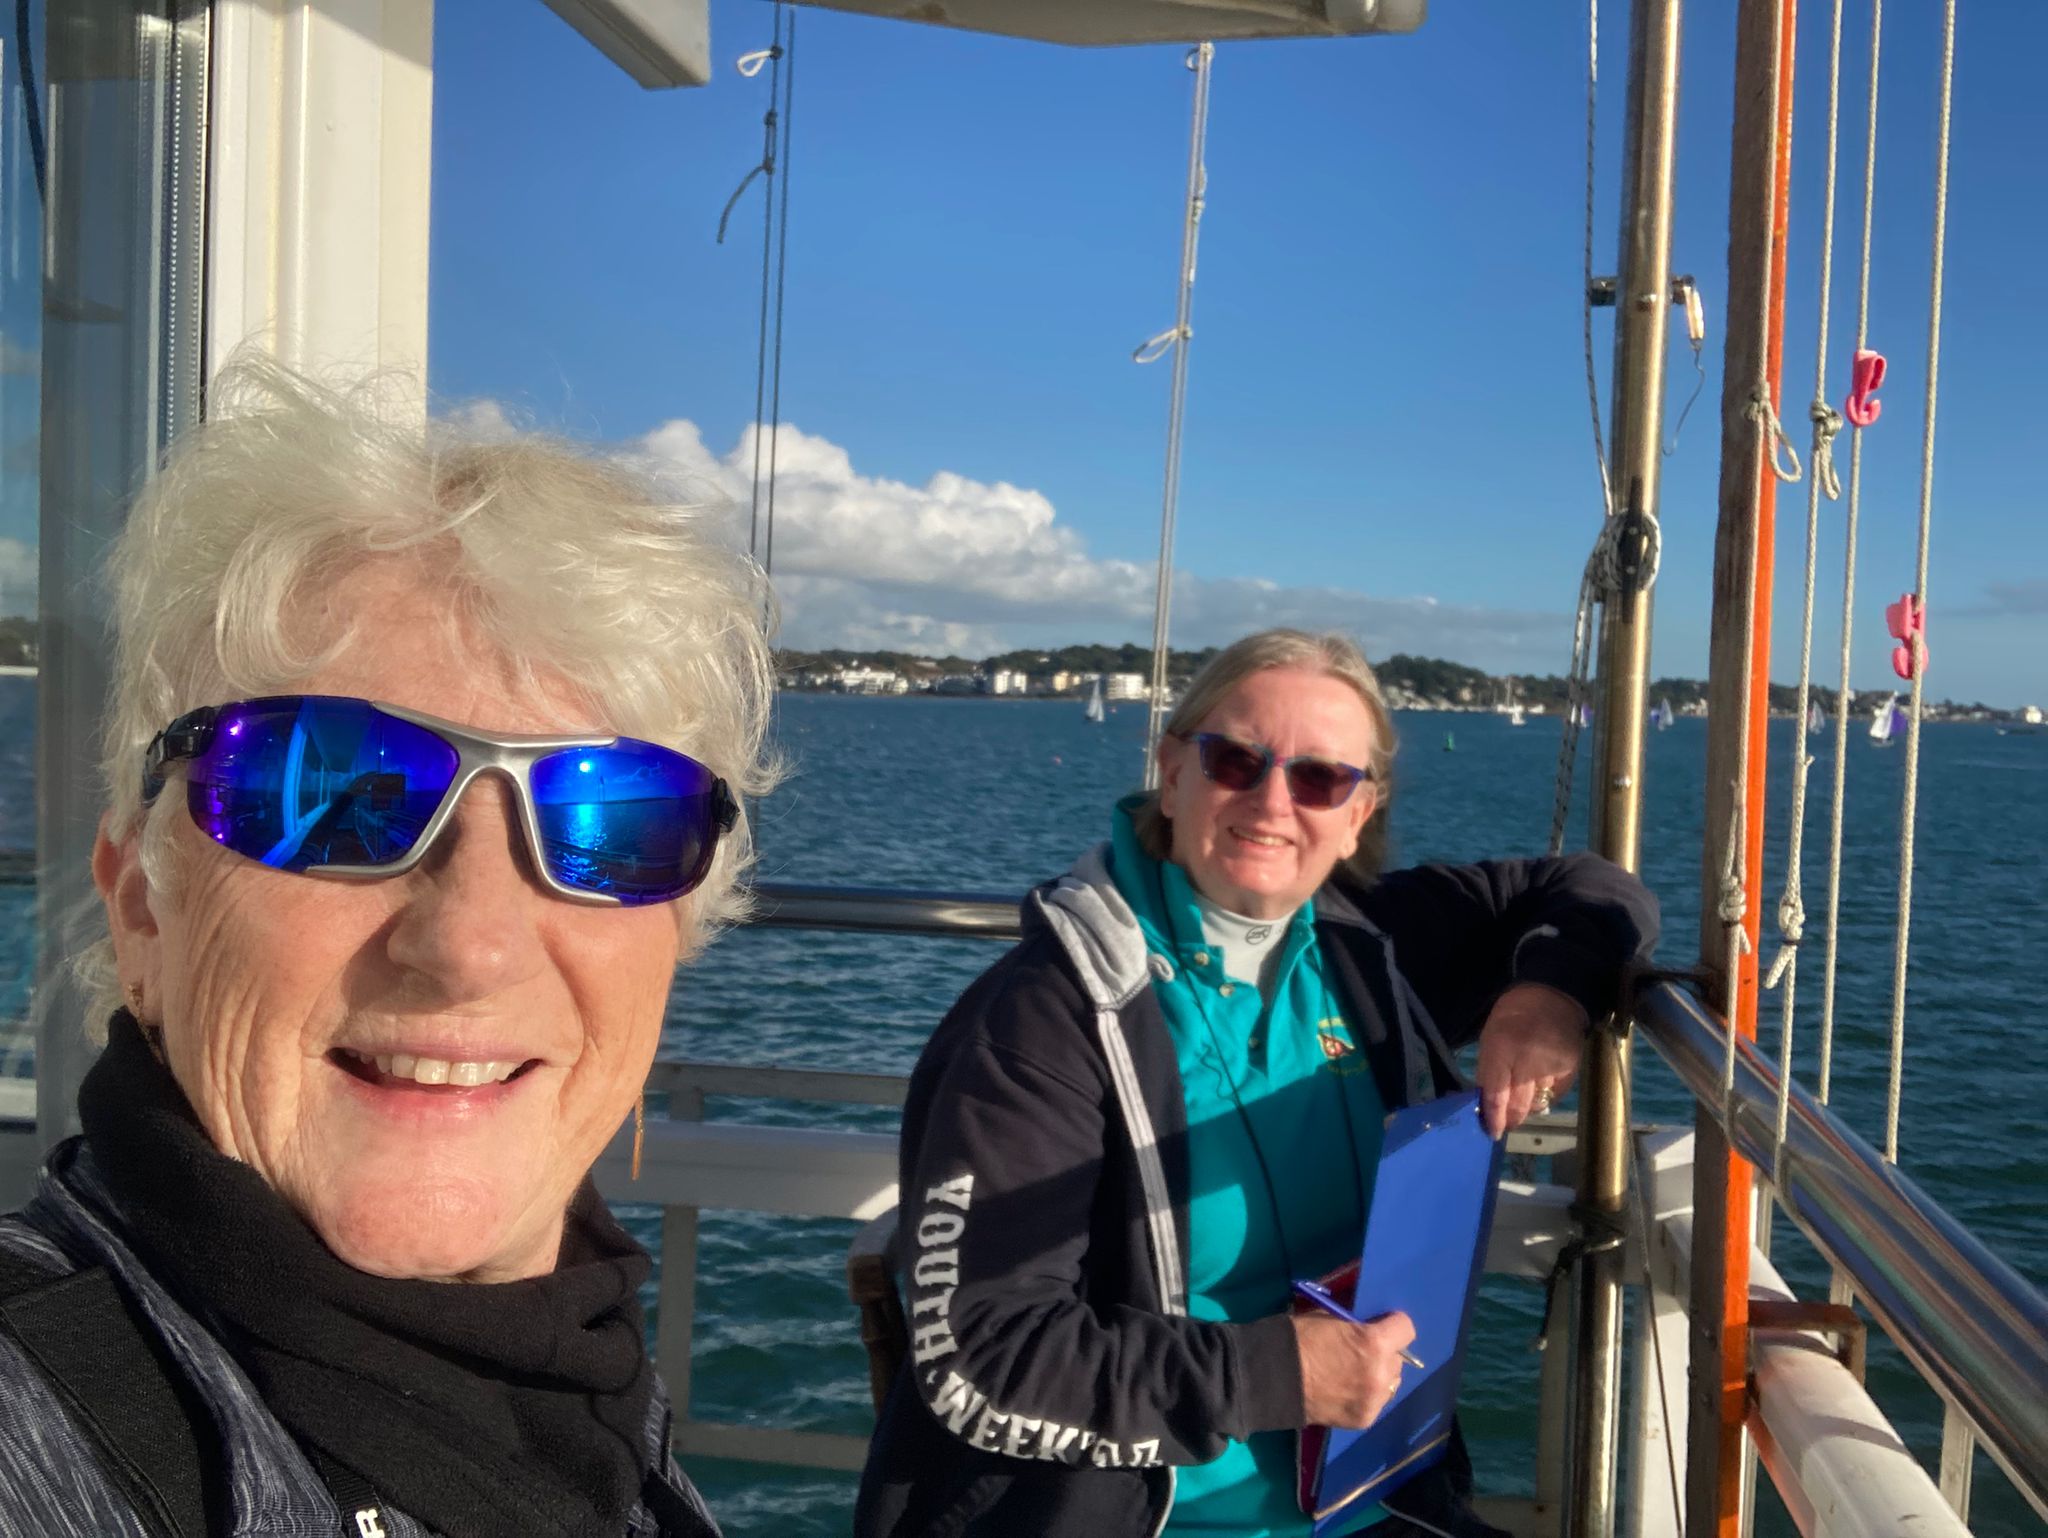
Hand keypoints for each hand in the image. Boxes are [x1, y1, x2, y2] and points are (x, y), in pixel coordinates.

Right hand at [1292, 1309, 1416, 1428]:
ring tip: (1353, 1375)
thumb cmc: (1299, 1339)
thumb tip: (1367, 1328)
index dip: (1392, 1324)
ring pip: (1390, 1384)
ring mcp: (1374, 1400)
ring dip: (1378, 1376)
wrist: (1271, 1377)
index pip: (1406, 1329)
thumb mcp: (1330, 1318)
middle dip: (1384, 1353)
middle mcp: (1382, 1373)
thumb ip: (1356, 1326)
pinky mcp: (1364, 1419)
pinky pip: (1376, 1403)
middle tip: (1361, 1352)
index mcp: (1374, 1343)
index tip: (1380, 1325)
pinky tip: (1345, 1392)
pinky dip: (1365, 1396)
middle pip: (1398, 1360)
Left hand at [1476, 982, 1588, 1137]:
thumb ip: (1487, 1071)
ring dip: (1526, 1107)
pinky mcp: (1570, 1071)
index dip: (1493, 1118)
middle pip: (1518, 1105)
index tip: (1491, 1132)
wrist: (1553, 997)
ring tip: (1520, 1102)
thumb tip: (1484, 1103)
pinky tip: (1538, 1088)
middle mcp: (1527, 1061)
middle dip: (1510, 1119)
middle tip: (1505, 1124)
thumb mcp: (1490, 1037)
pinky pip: (1554, 1096)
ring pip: (1536, 1103)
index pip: (1495, 1094)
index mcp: (1501, 1049)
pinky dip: (1544, 1097)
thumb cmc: (1513, 1015)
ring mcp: (1552, 1067)